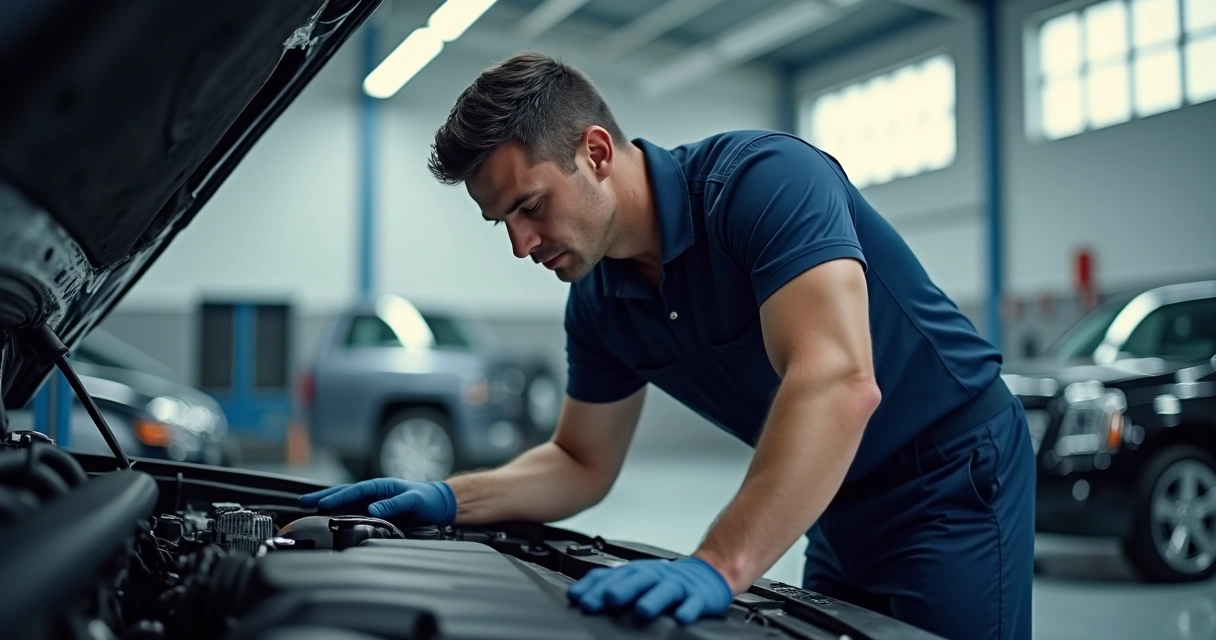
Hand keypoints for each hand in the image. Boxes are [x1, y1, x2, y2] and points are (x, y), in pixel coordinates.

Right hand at [298, 478, 456, 525]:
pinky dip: (338, 510)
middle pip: (343, 493)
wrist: (440, 504)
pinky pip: (353, 509)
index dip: (336, 497)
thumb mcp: (413, 501)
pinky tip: (327, 515)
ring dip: (327, 502)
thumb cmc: (428, 500)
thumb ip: (394, 505)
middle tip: (302, 502)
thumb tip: (372, 509)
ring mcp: (373, 500)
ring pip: (345, 501)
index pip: (354, 491)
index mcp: (381, 486)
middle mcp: (374, 492)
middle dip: (322, 496)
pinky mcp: (375, 510)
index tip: (321, 503)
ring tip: (307, 506)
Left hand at [566, 558, 733, 624]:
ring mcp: (678, 586)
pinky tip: (681, 618)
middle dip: (621, 589)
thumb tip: (576, 597)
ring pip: (665, 590)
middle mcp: (656, 576)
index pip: (612, 575)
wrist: (708, 573)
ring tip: (642, 611)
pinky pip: (693, 604)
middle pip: (637, 579)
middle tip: (606, 599)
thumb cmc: (666, 580)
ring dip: (653, 599)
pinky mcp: (699, 597)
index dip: (595, 586)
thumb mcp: (637, 578)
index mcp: (638, 572)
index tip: (578, 599)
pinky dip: (688, 610)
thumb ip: (610, 585)